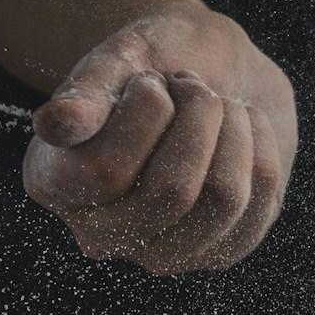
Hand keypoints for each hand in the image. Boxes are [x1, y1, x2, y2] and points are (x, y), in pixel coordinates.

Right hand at [23, 1, 296, 273]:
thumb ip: (87, 90)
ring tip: (219, 104)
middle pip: (173, 192)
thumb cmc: (154, 63)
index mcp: (55, 184)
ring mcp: (163, 255)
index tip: (151, 80)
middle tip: (193, 85)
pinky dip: (259, 146)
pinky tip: (242, 127)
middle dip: (198, 116)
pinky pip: (260, 200)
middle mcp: (101, 235)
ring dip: (232, 130)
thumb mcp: (119, 60)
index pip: (104, 171)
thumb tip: (56, 126)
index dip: (145, 112)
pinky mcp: (220, 253)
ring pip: (223, 198)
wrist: (211, 74)